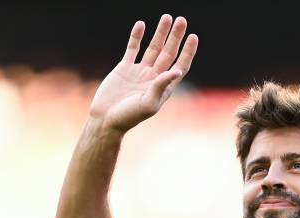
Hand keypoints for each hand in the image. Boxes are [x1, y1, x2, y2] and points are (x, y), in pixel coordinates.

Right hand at [89, 15, 197, 132]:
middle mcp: (154, 77)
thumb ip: (162, 86)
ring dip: (160, 33)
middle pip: (168, 53)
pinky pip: (132, 48)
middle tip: (182, 20)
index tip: (193, 37)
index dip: (188, 52)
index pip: (180, 65)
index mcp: (164, 87)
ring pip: (153, 48)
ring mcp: (140, 71)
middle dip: (176, 37)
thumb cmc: (129, 116)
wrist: (106, 118)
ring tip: (167, 17)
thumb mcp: (149, 103)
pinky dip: (136, 36)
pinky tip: (142, 24)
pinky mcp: (124, 68)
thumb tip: (177, 70)